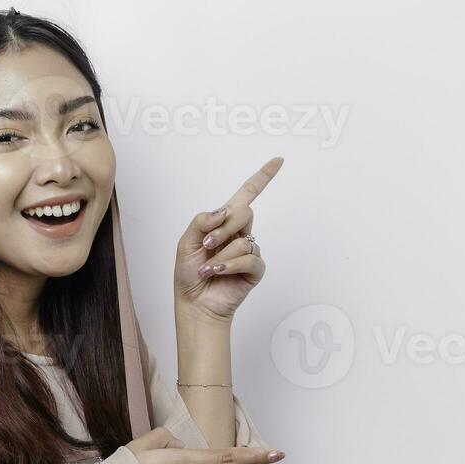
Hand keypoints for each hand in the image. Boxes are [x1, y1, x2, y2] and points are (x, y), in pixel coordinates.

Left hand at [174, 156, 282, 323]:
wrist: (194, 303)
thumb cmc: (188, 274)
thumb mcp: (186, 241)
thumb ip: (202, 221)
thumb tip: (223, 211)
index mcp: (223, 223)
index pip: (246, 195)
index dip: (262, 177)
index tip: (278, 161)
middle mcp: (239, 234)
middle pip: (245, 211)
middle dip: (224, 226)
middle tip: (207, 244)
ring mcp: (248, 252)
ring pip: (244, 239)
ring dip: (222, 253)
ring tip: (207, 268)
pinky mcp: (254, 271)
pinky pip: (251, 259)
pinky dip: (232, 265)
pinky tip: (218, 272)